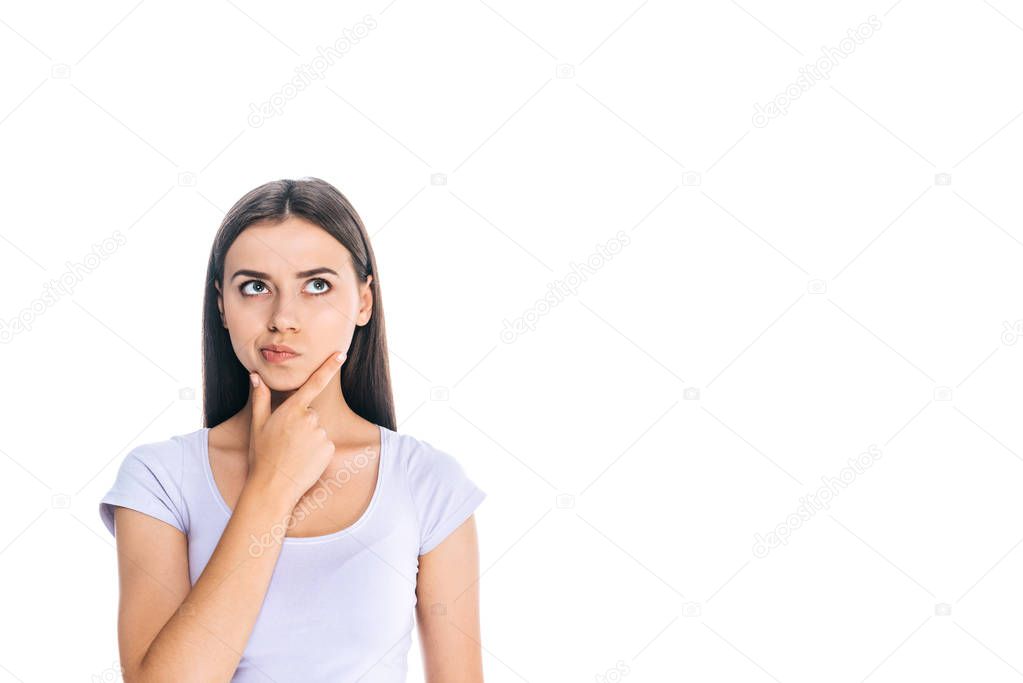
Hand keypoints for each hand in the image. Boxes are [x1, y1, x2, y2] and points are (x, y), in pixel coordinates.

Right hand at [245, 350, 346, 504]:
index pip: (314, 383)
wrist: (273, 487)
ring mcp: (321, 434)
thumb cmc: (262, 456)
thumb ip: (260, 399)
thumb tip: (255, 376)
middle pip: (311, 414)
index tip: (341, 353)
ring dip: (309, 439)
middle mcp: (309, 419)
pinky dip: (317, 451)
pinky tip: (304, 460)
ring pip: (318, 430)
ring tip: (294, 453)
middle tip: (286, 442)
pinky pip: (325, 444)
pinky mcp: (329, 449)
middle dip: (302, 424)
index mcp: (292, 410)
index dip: (329, 367)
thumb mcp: (257, 425)